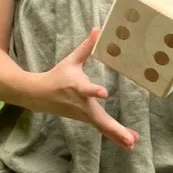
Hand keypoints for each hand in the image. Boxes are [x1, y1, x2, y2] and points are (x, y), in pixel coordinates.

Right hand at [36, 27, 138, 151]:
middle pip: (100, 119)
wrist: (40, 96)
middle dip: (115, 129)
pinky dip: (115, 136)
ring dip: (117, 135)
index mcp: (77, 87)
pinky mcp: (86, 120)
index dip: (94, 91)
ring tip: (132, 143)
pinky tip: (129, 142)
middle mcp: (82, 105)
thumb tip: (98, 29)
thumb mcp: (71, 60)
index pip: (86, 90)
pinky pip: (102, 129)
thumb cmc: (57, 76)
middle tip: (130, 139)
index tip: (104, 93)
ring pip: (102, 127)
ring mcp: (84, 115)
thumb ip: (86, 47)